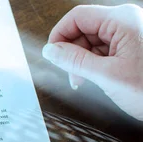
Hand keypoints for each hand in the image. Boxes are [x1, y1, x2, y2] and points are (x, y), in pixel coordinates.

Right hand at [42, 4, 142, 119]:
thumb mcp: (106, 76)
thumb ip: (74, 61)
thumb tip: (50, 51)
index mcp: (122, 20)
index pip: (77, 17)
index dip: (59, 36)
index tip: (52, 56)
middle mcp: (126, 22)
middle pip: (83, 29)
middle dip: (72, 52)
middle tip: (71, 76)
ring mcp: (130, 33)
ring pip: (92, 41)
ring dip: (83, 61)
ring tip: (86, 81)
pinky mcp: (132, 46)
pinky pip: (104, 49)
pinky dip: (95, 64)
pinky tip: (98, 79)